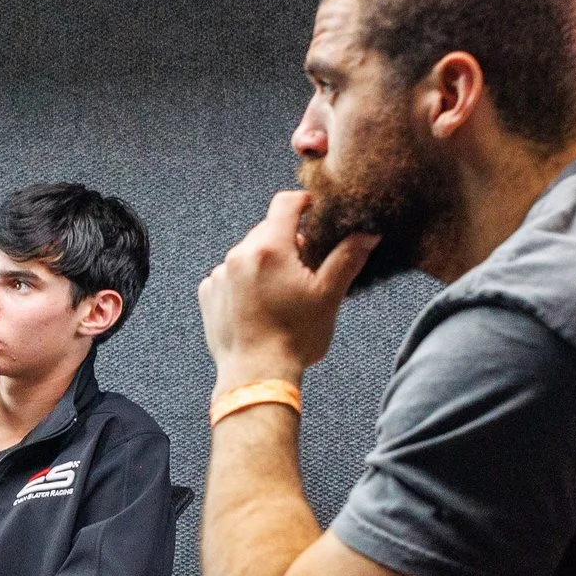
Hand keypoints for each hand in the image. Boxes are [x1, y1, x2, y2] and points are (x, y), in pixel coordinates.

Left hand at [199, 191, 376, 387]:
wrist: (255, 374)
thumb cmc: (294, 337)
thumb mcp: (328, 295)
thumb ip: (347, 258)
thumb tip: (368, 233)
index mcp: (269, 248)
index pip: (285, 204)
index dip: (304, 201)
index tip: (315, 209)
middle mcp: (239, 255)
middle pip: (267, 230)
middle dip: (288, 242)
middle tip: (306, 268)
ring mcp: (219, 275)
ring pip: (248, 254)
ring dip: (265, 263)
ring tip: (282, 294)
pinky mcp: (208, 294)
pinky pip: (230, 275)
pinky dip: (245, 282)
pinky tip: (260, 305)